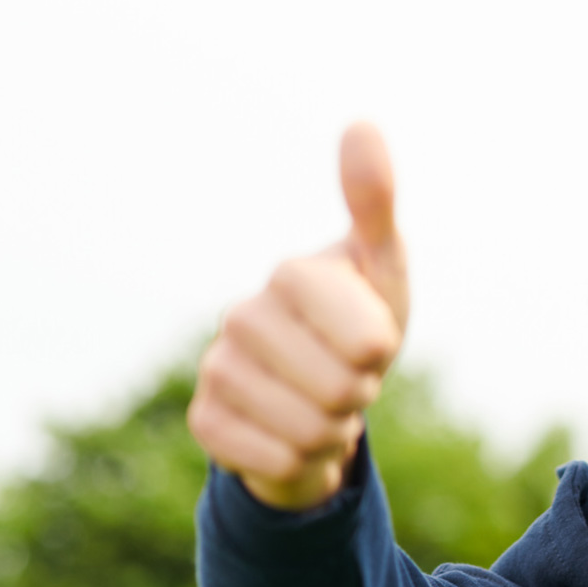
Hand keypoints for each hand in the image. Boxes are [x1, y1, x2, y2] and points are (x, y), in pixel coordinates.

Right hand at [188, 123, 408, 509]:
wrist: (317, 397)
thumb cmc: (358, 322)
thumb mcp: (382, 267)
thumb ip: (374, 203)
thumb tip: (361, 124)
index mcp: (291, 273)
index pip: (370, 342)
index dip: (380, 354)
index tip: (367, 339)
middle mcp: (242, 315)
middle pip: (342, 390)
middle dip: (359, 396)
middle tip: (345, 377)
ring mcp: (217, 369)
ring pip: (308, 431)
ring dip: (331, 432)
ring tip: (320, 406)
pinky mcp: (205, 422)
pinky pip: (271, 461)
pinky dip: (296, 463)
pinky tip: (287, 437)